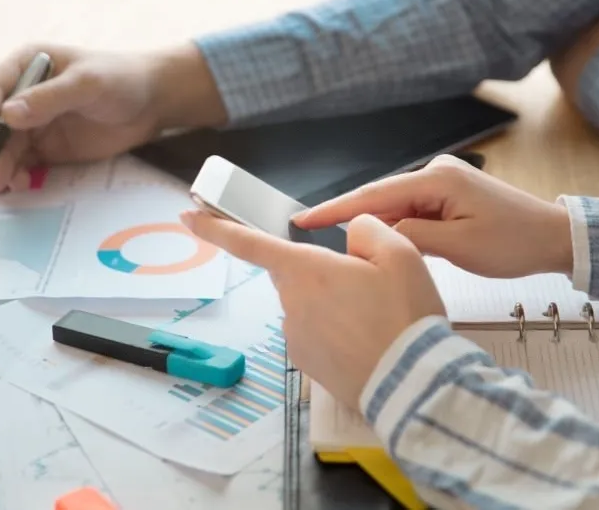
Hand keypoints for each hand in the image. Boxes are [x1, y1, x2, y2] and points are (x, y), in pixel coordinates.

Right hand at [0, 43, 226, 192]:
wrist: (153, 102)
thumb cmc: (121, 79)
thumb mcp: (87, 84)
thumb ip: (49, 99)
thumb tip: (7, 115)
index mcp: (27, 66)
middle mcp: (24, 95)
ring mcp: (35, 123)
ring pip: (8, 147)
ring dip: (1, 166)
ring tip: (0, 186)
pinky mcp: (49, 147)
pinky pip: (26, 163)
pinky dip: (18, 174)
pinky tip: (18, 185)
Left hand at [182, 211, 446, 408]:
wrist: (410, 383)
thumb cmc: (404, 316)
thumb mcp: (400, 254)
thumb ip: (368, 230)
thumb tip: (351, 233)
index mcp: (306, 269)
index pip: (250, 242)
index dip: (216, 227)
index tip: (188, 216)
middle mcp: (291, 302)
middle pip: (298, 275)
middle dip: (325, 275)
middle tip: (372, 287)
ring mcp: (296, 336)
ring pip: (310, 305)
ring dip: (334, 305)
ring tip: (378, 318)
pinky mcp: (307, 364)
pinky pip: (317, 334)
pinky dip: (337, 332)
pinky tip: (368, 340)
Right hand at [294, 154, 573, 277]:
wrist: (553, 237)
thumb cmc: (514, 242)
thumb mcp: (459, 247)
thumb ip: (412, 236)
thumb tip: (376, 232)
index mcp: (437, 179)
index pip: (375, 194)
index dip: (336, 208)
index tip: (304, 219)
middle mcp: (437, 172)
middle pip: (382, 198)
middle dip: (354, 221)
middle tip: (319, 244)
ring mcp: (443, 181)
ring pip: (397, 207)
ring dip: (379, 228)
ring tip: (353, 253)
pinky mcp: (449, 194)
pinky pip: (413, 210)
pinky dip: (399, 228)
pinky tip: (386, 246)